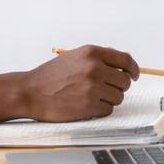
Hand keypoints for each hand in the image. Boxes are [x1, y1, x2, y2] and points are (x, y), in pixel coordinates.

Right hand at [18, 45, 139, 120]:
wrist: (29, 92)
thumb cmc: (49, 76)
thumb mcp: (74, 57)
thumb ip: (97, 58)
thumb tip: (122, 63)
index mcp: (92, 53)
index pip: (125, 59)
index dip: (133, 69)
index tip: (134, 75)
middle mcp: (94, 68)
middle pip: (124, 81)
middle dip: (118, 87)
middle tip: (104, 90)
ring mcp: (92, 87)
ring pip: (118, 97)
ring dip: (108, 99)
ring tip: (90, 97)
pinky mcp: (89, 106)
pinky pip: (108, 110)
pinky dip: (100, 110)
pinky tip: (86, 106)